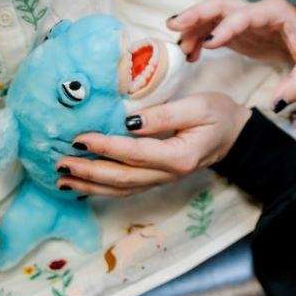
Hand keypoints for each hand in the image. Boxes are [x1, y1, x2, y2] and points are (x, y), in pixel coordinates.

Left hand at [54, 93, 252, 196]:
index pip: (134, 153)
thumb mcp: (197, 106)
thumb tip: (128, 123)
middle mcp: (167, 175)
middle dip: (88, 172)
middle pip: (122, 178)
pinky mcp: (156, 180)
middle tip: (60, 164)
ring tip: (62, 179)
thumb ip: (164, 115)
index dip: (105, 146)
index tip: (79, 138)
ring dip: (90, 185)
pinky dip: (102, 189)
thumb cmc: (218, 115)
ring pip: (120, 189)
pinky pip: (125, 189)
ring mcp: (161, 181)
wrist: (235, 136)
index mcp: (178, 156)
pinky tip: (82, 186)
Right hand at [169, 0, 295, 107]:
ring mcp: (245, 20)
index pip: (246, 15)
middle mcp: (256, 11)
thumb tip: (277, 102)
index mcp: (275, 12)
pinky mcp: (239, 32)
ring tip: (179, 48)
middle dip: (196, 14)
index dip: (227, 27)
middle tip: (173, 26)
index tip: (210, 43)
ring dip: (192, 27)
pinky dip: (199, 38)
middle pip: (221, 6)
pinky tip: (190, 54)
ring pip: (212, 16)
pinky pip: (213, 30)